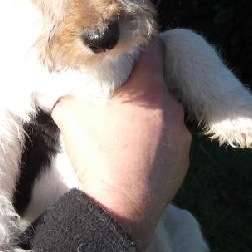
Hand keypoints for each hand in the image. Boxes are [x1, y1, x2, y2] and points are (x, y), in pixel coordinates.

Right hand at [52, 38, 191, 250]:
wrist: (118, 207)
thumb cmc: (96, 153)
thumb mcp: (69, 112)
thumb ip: (70, 88)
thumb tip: (67, 81)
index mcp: (149, 87)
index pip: (153, 47)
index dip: (139, 44)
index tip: (128, 49)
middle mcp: (172, 105)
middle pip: (157, 82)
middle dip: (139, 86)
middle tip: (118, 99)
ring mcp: (182, 133)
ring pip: (165, 112)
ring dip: (149, 116)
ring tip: (127, 134)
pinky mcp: (185, 158)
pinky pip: (170, 139)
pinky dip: (157, 141)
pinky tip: (138, 156)